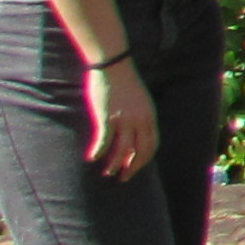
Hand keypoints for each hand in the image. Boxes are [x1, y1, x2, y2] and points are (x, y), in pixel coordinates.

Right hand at [84, 53, 158, 177]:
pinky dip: (99, 151)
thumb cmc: (124, 83)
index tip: (135, 168)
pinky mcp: (107, 117)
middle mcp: (140, 120)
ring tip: (108, 172)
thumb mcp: (140, 102)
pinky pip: (104, 140)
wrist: (114, 66)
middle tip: (123, 178)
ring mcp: (124, 119)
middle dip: (133, 167)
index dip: (143, 159)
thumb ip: (140, 117)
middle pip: (140, 151)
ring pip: (122, 150)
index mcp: (150, 116)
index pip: (152, 145)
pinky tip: (92, 158)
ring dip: (115, 164)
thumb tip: (135, 134)